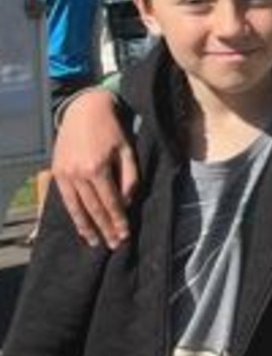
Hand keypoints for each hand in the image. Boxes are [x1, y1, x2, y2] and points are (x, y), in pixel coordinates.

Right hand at [51, 89, 136, 248]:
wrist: (85, 111)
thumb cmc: (112, 130)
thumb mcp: (128, 150)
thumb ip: (130, 177)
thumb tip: (127, 202)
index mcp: (98, 168)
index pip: (111, 202)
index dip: (118, 220)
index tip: (126, 235)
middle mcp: (79, 174)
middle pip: (94, 209)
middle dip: (105, 228)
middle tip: (115, 245)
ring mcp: (65, 174)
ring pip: (77, 208)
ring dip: (87, 228)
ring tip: (96, 243)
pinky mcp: (56, 172)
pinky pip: (65, 200)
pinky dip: (73, 215)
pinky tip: (80, 226)